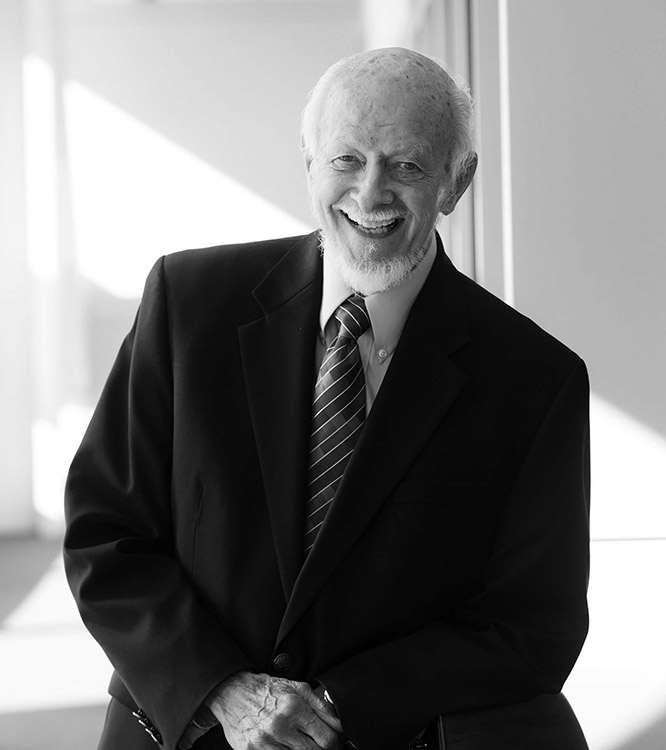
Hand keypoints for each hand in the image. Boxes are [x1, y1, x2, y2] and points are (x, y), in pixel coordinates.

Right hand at [206, 671, 342, 748]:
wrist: (232, 692)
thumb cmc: (266, 690)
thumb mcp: (296, 687)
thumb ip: (321, 705)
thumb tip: (340, 724)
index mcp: (293, 707)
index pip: (327, 738)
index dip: (336, 744)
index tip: (335, 743)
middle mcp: (279, 726)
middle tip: (320, 745)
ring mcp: (264, 743)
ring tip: (302, 745)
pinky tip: (286, 747)